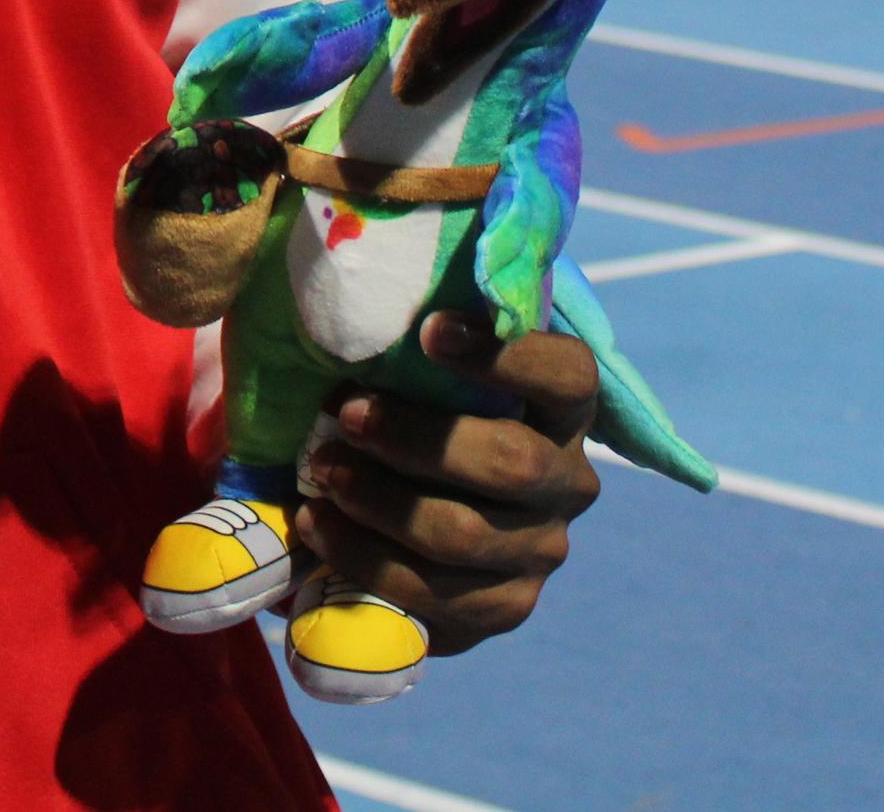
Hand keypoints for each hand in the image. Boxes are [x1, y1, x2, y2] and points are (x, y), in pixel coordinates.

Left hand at [292, 310, 601, 654]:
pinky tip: (315, 525)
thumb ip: (418, 331)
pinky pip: (431, 595)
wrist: (405, 518)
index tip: (427, 329)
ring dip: (377, 500)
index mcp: (564, 411)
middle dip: (413, 435)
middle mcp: (567, 482)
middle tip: (343, 411)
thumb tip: (359, 273)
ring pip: (461, 534)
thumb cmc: (413, 411)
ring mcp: (539, 553)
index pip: (569, 376)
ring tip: (320, 469)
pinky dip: (360, 558)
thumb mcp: (424, 367)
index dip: (508, 352)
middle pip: (509, 461)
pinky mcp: (500, 610)